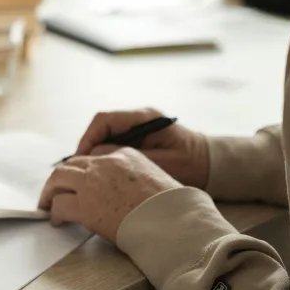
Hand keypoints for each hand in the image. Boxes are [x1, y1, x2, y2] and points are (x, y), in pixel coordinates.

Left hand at [38, 148, 181, 241]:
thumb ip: (134, 176)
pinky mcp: (85, 205)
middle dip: (60, 177)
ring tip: (47, 203)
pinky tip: (56, 220)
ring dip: (50, 191)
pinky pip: (60, 204)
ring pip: (58, 178)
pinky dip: (54, 211)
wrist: (173, 221)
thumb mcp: (156, 177)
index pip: (94, 155)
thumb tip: (120, 190)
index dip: (82, 169)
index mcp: (125, 153)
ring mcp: (93, 183)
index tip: (77, 180)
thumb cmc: (172, 207)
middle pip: (71, 164)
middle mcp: (105, 163)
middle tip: (53, 190)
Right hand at [75, 108, 209, 189]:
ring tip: (87, 173)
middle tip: (78, 170)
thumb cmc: (192, 165)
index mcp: (145, 117)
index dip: (88, 138)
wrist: (211, 164)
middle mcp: (138, 117)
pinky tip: (101, 172)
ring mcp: (137, 126)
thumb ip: (130, 157)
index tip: (79, 159)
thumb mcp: (162, 163)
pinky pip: (113, 142)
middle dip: (87, 147)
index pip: (105, 119)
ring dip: (94, 152)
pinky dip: (104, 155)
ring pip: (105, 134)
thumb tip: (97, 155)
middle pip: (101, 126)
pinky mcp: (137, 136)